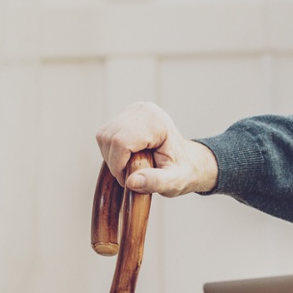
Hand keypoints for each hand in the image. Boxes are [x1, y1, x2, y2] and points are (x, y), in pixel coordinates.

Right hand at [95, 102, 218, 196]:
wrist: (188, 161)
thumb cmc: (183, 171)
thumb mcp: (175, 181)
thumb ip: (156, 182)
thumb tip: (131, 182)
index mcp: (156, 122)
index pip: (121, 142)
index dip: (118, 165)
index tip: (128, 181)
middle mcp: (143, 110)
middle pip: (109, 138)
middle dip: (115, 162)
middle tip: (129, 177)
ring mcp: (132, 110)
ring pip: (103, 136)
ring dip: (111, 157)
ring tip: (130, 168)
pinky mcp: (125, 115)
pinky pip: (105, 135)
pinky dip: (111, 151)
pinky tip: (127, 159)